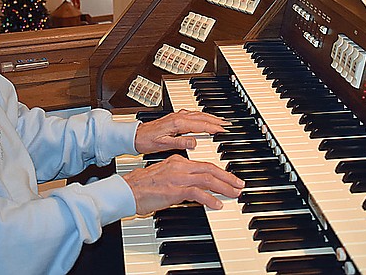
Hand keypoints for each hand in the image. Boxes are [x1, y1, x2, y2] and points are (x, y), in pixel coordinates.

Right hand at [122, 154, 244, 213]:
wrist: (126, 190)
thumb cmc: (141, 187)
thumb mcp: (164, 177)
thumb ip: (179, 179)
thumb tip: (193, 189)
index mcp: (177, 161)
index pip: (203, 164)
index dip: (219, 171)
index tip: (229, 178)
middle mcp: (179, 166)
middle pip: (210, 169)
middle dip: (227, 177)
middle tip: (239, 185)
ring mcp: (177, 177)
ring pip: (207, 179)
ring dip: (224, 187)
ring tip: (234, 194)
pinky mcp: (174, 190)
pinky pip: (197, 193)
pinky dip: (210, 198)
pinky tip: (217, 204)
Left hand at [134, 109, 228, 153]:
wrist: (135, 136)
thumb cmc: (147, 141)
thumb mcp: (164, 145)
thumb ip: (180, 143)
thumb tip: (194, 142)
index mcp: (177, 124)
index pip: (200, 125)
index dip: (213, 128)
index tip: (223, 130)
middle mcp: (178, 117)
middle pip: (201, 117)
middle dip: (216, 120)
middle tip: (227, 124)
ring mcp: (176, 116)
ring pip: (197, 114)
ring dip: (210, 117)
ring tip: (220, 121)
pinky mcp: (174, 117)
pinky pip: (192, 114)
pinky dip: (201, 116)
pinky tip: (204, 118)